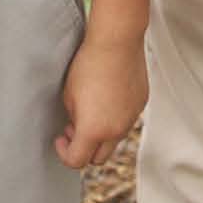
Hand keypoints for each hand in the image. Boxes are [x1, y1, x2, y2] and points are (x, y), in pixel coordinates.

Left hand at [55, 31, 146, 169]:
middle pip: (98, 158)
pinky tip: (107, 95)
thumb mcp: (68, 96)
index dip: (64, 153)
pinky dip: (115, 117)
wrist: (117, 41)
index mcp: (94, 130)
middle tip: (74, 128)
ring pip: (114, 139)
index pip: (77, 161)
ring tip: (92, 109)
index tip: (61, 139)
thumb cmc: (89, 64)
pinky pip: (126, 120)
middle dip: (84, 148)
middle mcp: (116, 130)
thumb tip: (78, 127)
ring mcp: (131, 118)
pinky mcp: (141, 104)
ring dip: (101, 133)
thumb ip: (73, 120)